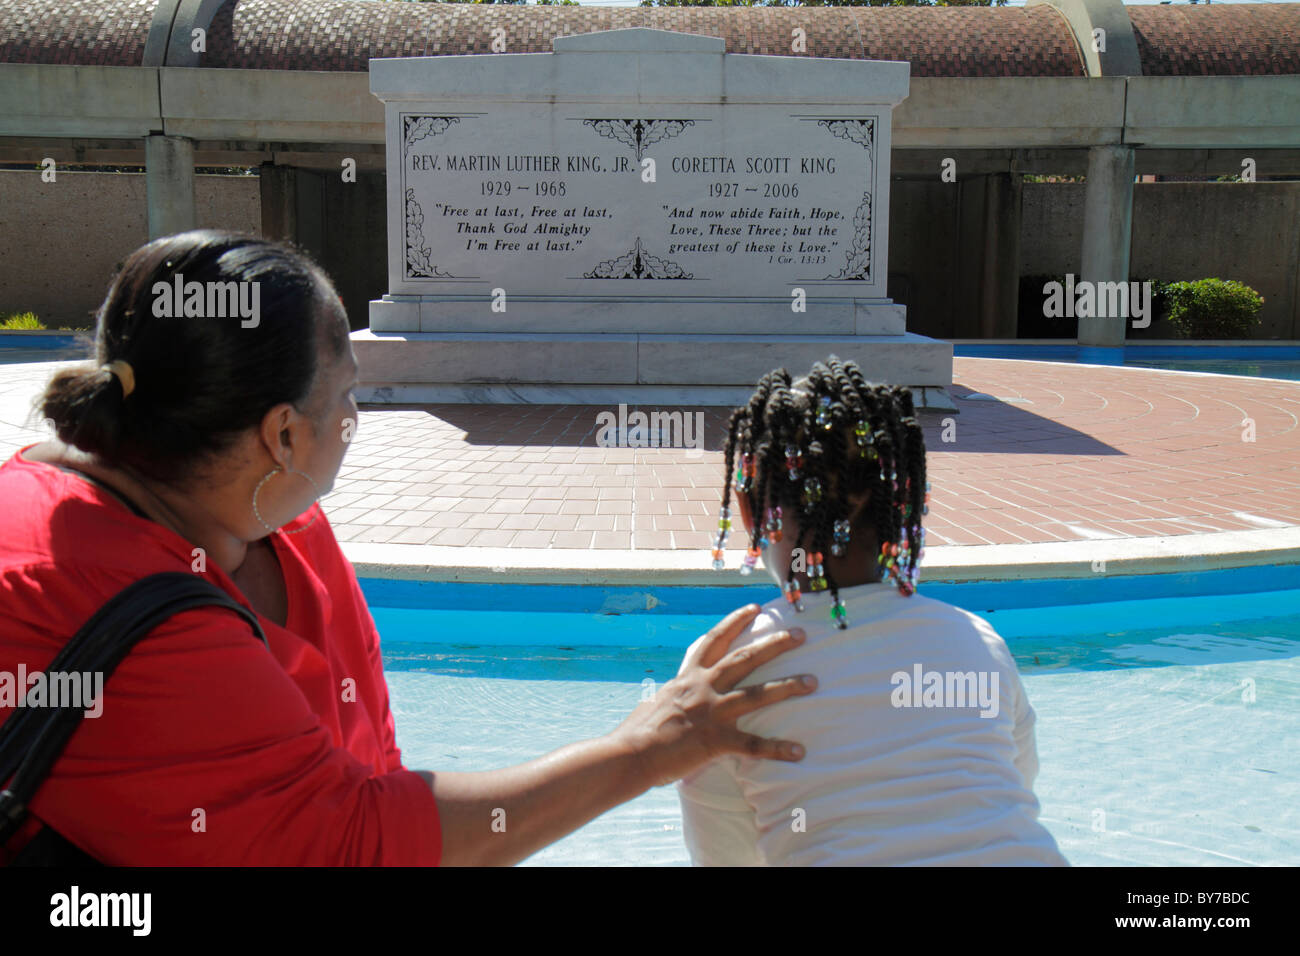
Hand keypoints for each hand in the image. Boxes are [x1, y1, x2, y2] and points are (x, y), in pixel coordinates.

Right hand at [614, 604, 814, 787]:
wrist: (629, 755)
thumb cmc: (638, 732)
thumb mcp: (655, 702)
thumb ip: (671, 695)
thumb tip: (665, 695)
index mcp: (688, 677)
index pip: (714, 640)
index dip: (736, 622)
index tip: (755, 607)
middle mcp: (702, 688)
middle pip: (745, 659)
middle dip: (774, 645)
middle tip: (801, 635)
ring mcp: (711, 713)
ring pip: (757, 695)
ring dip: (788, 687)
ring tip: (813, 682)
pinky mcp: (715, 741)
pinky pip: (753, 746)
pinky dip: (777, 749)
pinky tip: (799, 751)